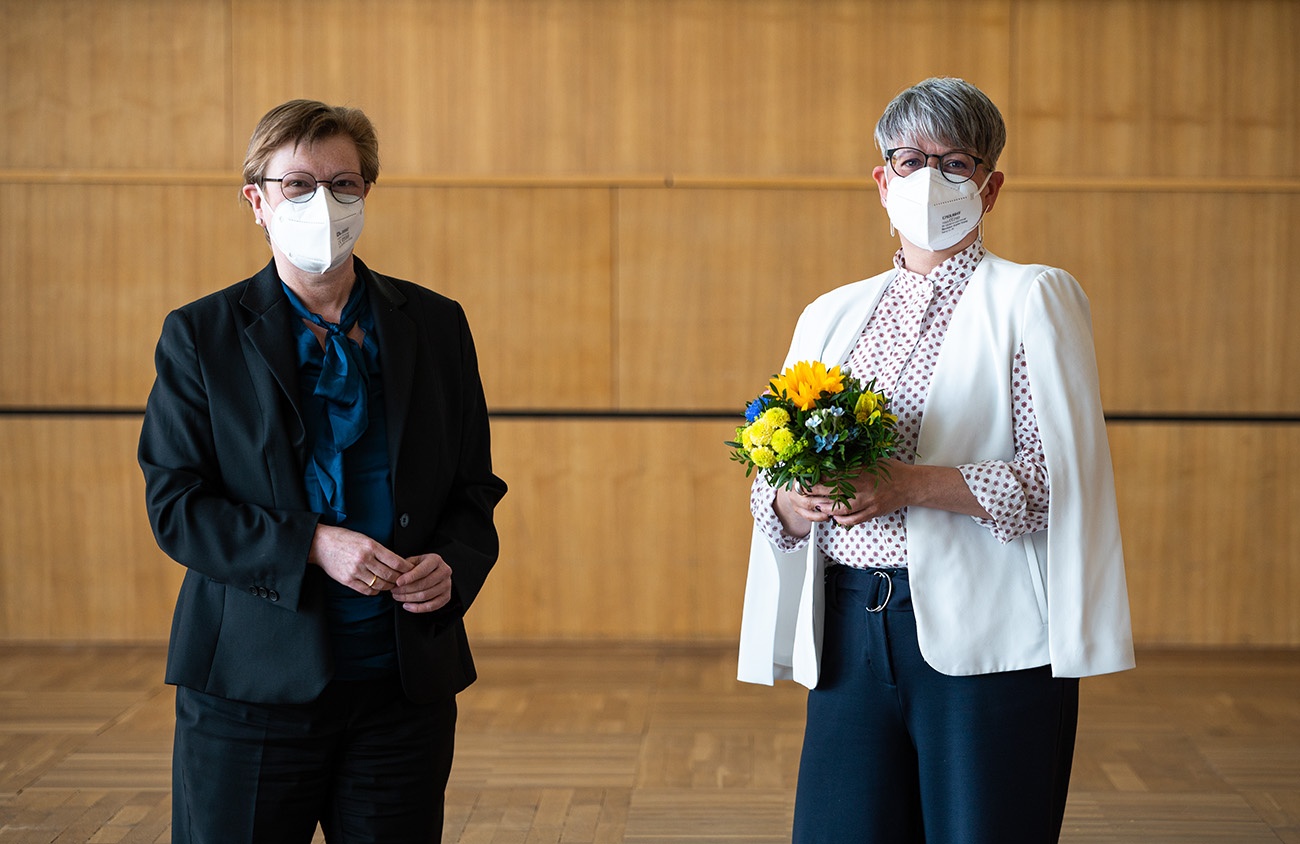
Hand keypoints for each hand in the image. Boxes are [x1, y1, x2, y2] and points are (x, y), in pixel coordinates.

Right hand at [308, 524, 411, 594]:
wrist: (320, 544)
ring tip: (391, 584)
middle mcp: (364, 559)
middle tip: (404, 580)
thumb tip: (396, 562)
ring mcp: (355, 571)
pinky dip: (375, 591)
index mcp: (371, 546)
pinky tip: (378, 588)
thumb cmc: (344, 539)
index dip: (406, 568)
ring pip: (380, 585)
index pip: (396, 561)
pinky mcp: (347, 580)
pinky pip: (367, 591)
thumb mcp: (365, 539)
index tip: (411, 570)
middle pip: (390, 575)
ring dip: (388, 586)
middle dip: (400, 579)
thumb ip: (379, 550)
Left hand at [391, 553, 453, 613]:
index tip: (397, 582)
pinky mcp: (446, 597)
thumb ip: (407, 567)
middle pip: (424, 584)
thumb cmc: (421, 565)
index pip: (423, 570)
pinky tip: (407, 605)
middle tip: (394, 590)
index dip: (409, 577)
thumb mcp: (414, 560)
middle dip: (406, 589)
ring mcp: (447, 585)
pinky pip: (432, 606)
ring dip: (409, 598)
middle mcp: (444, 572)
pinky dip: (417, 608)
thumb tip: (397, 576)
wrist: (434, 570)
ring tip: (397, 596)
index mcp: (436, 560)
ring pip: (426, 596)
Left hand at [783, 459, 912, 528]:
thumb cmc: (889, 470)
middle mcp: (862, 487)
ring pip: (840, 509)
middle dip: (816, 493)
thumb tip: (831, 458)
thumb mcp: (870, 460)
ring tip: (816, 505)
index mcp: (860, 471)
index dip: (817, 477)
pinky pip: (853, 520)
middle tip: (804, 492)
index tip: (805, 476)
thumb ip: (852, 462)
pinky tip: (834, 517)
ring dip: (826, 508)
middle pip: (833, 492)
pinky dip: (841, 520)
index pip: (833, 475)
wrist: (909, 484)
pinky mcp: (873, 512)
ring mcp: (868, 502)